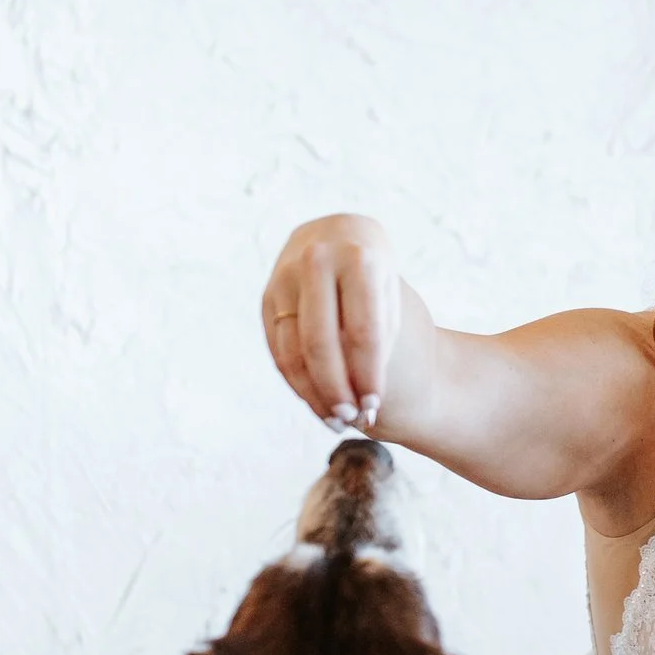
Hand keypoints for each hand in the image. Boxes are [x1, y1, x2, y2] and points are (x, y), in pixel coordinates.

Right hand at [264, 213, 401, 429]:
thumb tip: (363, 403)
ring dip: (312, 393)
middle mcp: (315, 261)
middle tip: (351, 419)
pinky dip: (297, 382)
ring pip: (292, 350)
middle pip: (320, 342)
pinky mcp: (266, 296)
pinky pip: (278, 350)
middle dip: (335, 389)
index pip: (362, 330)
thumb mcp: (387, 296)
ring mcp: (283, 277)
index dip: (368, 375)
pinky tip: (316, 403)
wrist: (340, 234)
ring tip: (335, 420)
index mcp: (357, 258)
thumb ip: (378, 342)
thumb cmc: (374, 274)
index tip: (374, 407)